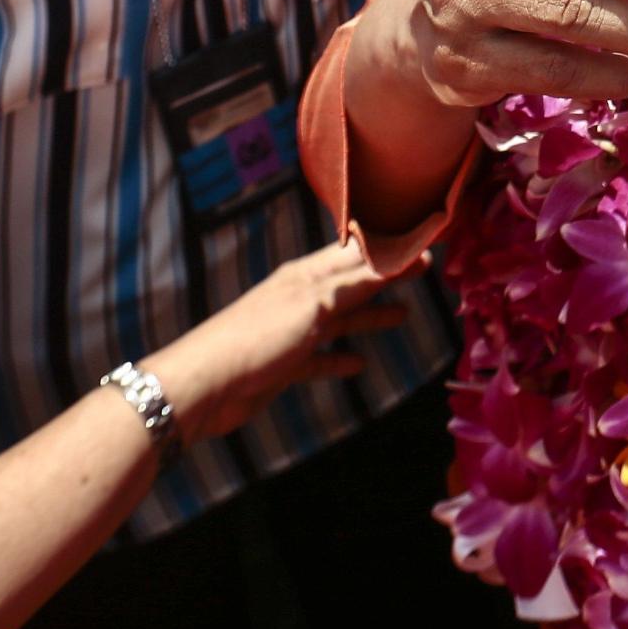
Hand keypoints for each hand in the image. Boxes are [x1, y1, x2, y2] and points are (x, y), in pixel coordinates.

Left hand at [142, 238, 414, 445]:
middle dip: (385, 279)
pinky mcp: (284, 365)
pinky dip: (339, 360)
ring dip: (369, 318)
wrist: (204, 385)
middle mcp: (301, 298)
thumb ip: (357, 284)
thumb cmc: (260, 336)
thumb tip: (400, 257)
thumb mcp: (315, 304)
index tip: (422, 242)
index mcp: (306, 276)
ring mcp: (292, 332)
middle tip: (423, 272)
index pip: (356, 254)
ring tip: (404, 315)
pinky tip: (358, 366)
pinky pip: (320, 359)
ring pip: (340, 321)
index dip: (390, 248)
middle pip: (352, 285)